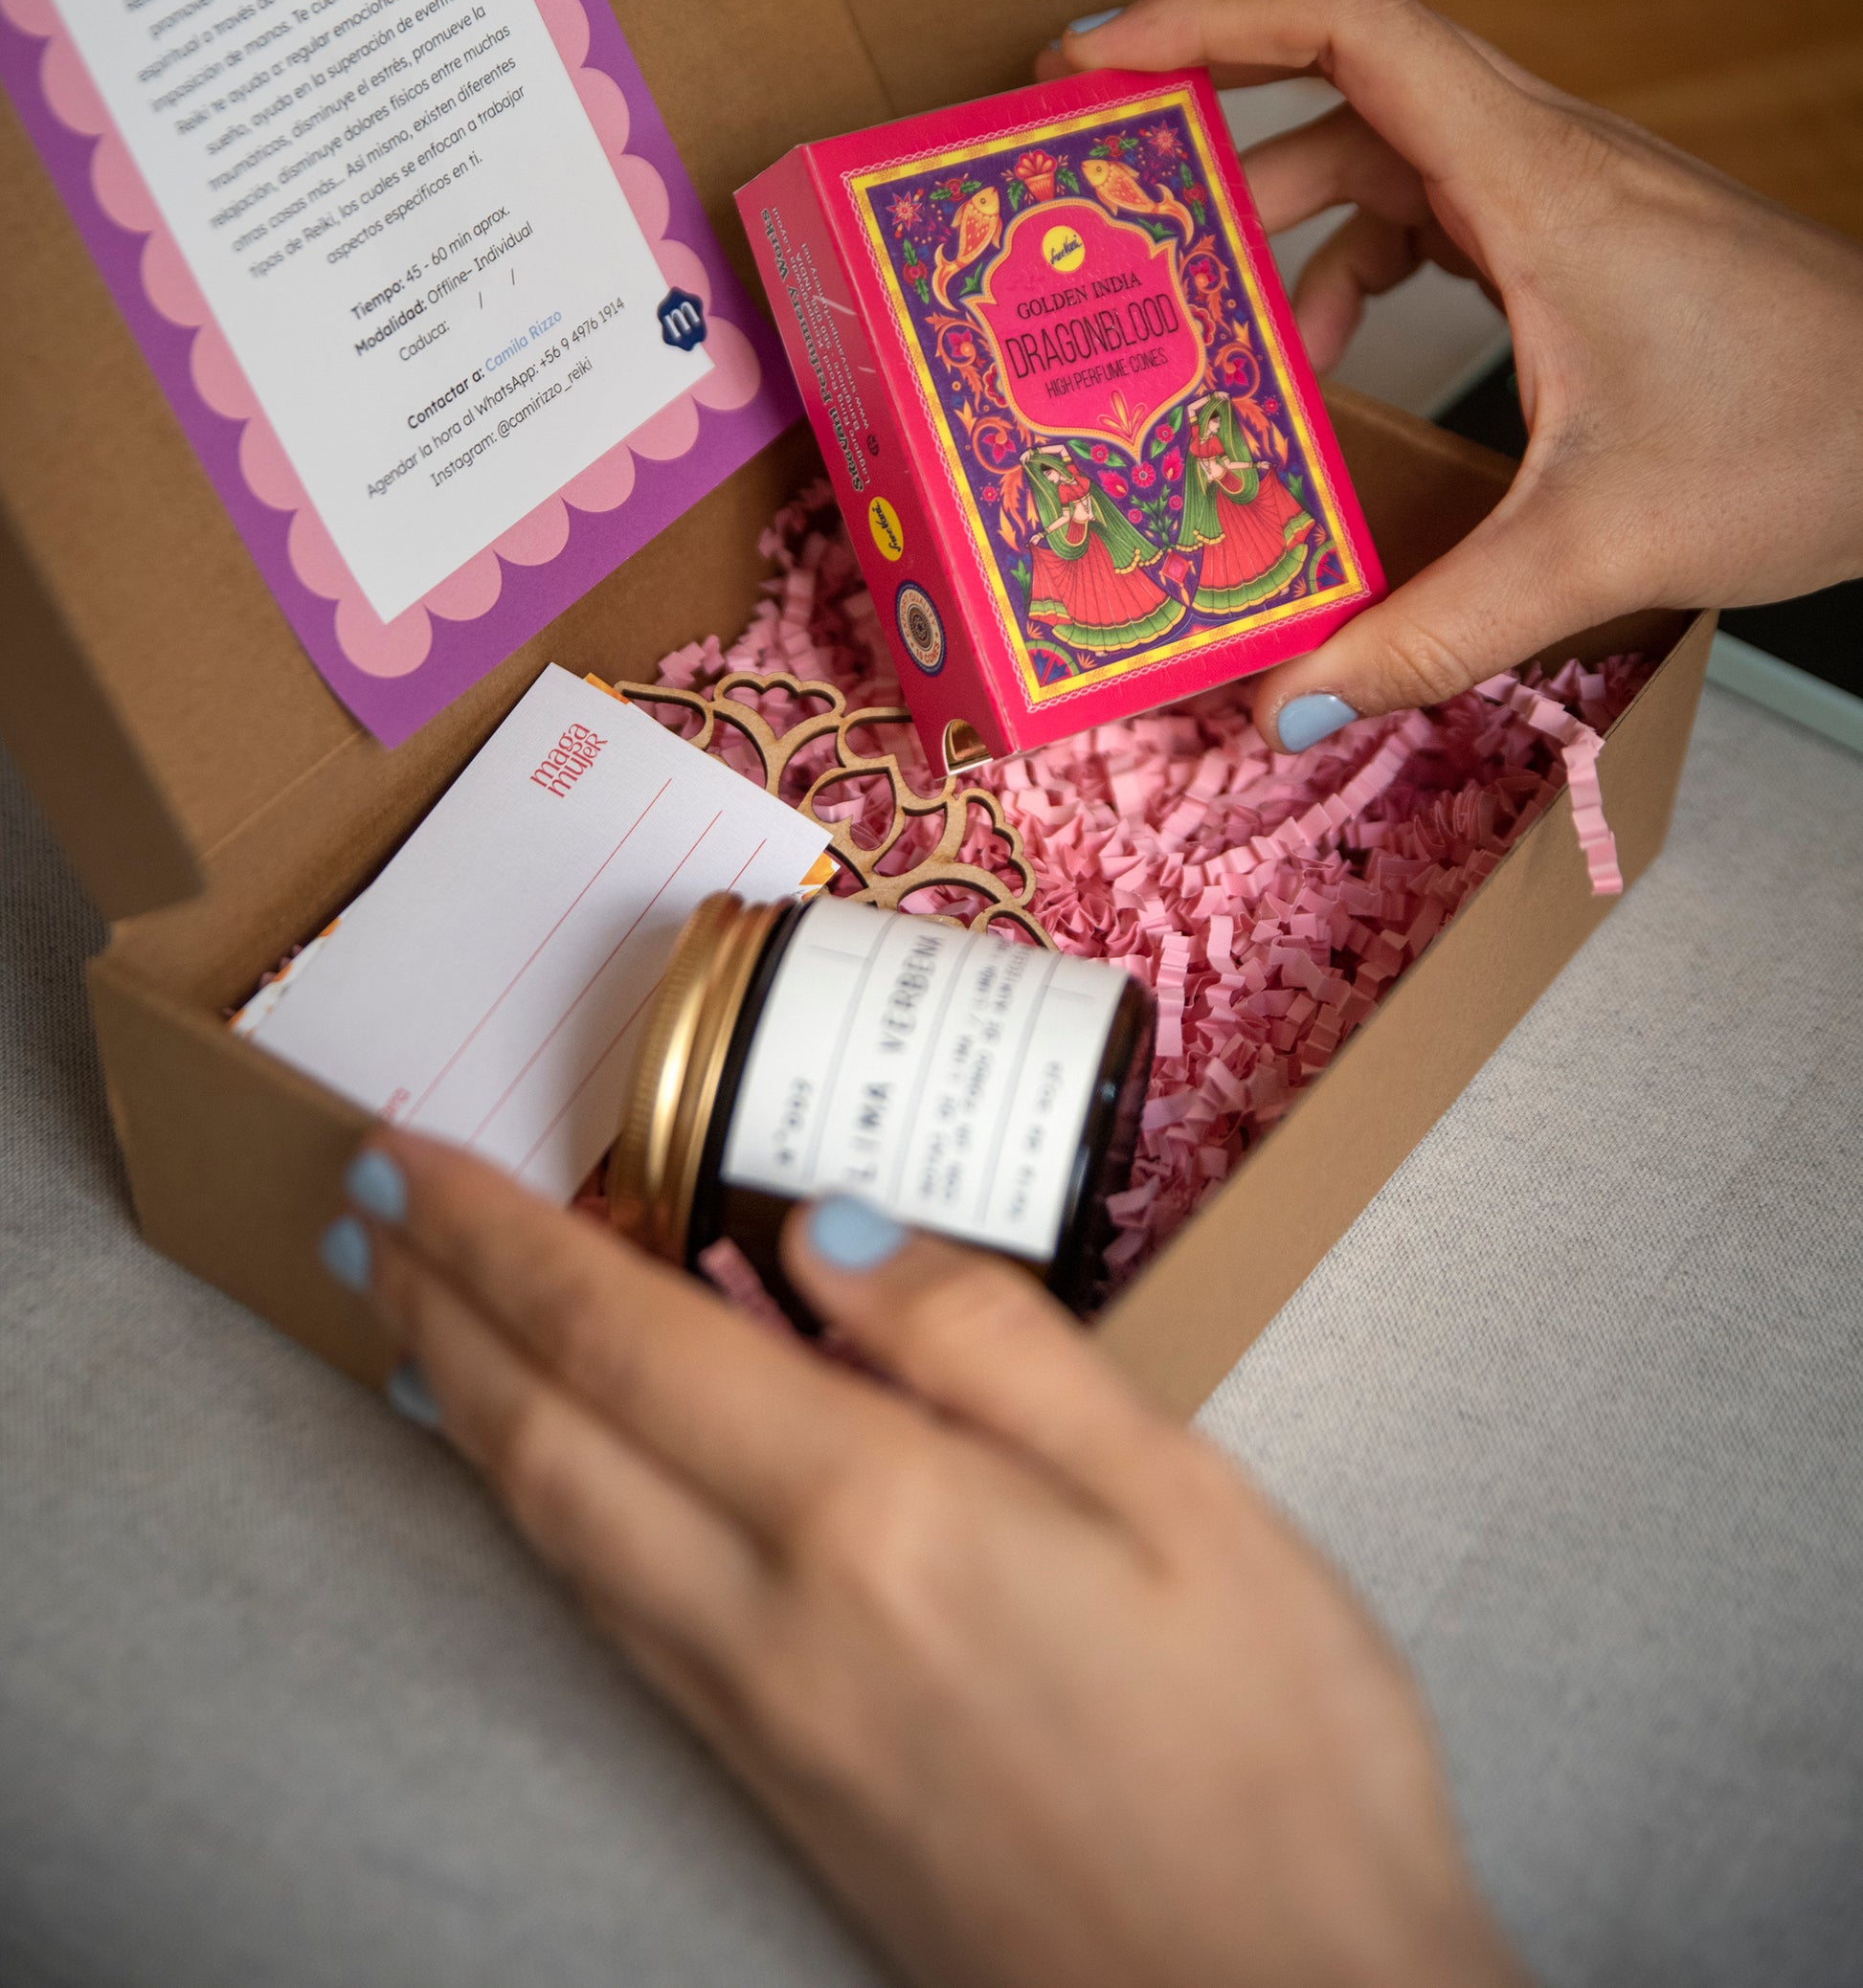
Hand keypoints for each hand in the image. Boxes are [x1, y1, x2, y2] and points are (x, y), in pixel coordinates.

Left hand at [331, 1137, 1519, 1987]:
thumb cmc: (1273, 1763)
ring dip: (464, 1406)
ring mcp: (761, 1726)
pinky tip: (548, 1482)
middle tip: (365, 1206)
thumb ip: (995, 1343)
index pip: (625, 1340)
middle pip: (547, 1438)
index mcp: (876, 1522)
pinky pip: (610, 1618)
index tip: (412, 1156)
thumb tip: (828, 1225)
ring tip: (411, 1317)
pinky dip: (540, 1514)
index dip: (501, 1238)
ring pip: (556, 1536)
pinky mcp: (779, 1796)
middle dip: (442, 1307)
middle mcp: (774, 1625)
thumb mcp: (1187, 1498)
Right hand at [1041, 0, 1862, 746]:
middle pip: (1332, 81)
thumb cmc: (1814, 437)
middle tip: (1097, 198)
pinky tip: (1327, 373)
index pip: (1340, 24)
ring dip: (1279, 234)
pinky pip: (1428, 216)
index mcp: (1531, 179)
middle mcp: (1538, 157)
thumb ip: (1428, 629)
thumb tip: (1283, 701)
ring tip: (1205, 337)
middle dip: (1202, 130)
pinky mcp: (1579, 241)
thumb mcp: (1597, 547)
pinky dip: (1353, 276)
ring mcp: (1561, 194)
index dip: (1197, 17)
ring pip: (1377, 157)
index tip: (1082, 65)